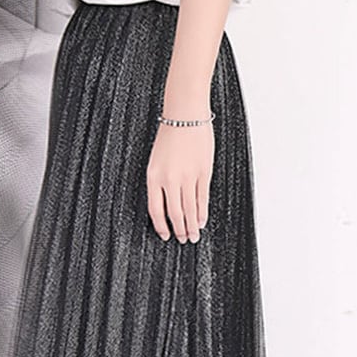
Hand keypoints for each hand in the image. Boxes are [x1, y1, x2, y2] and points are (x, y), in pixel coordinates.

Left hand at [146, 121, 213, 242]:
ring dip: (191, 225)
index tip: (166, 235)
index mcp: (153, 177)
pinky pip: (202, 197)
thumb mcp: (156, 161)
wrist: (185, 115)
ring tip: (193, 236)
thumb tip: (167, 205)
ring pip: (189, 208)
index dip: (161, 226)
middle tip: (183, 240)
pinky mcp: (202, 172)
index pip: (155, 210)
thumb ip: (159, 183)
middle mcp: (169, 180)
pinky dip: (202, 212)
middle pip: (173, 213)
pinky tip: (201, 220)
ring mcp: (187, 176)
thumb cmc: (169, 136)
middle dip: (179, 229)